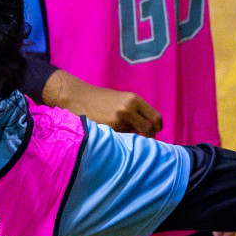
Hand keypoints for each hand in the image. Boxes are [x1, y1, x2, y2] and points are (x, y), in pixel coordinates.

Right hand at [42, 69, 163, 136]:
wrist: (78, 97)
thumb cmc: (100, 98)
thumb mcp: (121, 99)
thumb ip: (135, 111)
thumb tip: (147, 128)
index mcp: (134, 99)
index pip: (155, 116)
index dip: (157, 127)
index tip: (156, 131)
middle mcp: (129, 108)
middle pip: (148, 129)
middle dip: (148, 135)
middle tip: (144, 138)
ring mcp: (119, 119)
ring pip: (133, 134)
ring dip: (129, 134)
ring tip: (117, 127)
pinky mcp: (110, 128)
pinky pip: (121, 136)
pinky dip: (118, 135)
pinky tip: (109, 128)